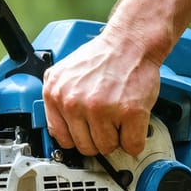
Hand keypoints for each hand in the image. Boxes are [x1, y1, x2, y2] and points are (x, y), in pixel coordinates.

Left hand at [42, 30, 161, 156]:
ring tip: (119, 117)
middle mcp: (73, 103)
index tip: (85, 135)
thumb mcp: (65, 75)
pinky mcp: (128, 112)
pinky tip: (132, 123)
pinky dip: (135, 140)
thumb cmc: (102, 58)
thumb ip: (58, 99)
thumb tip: (61, 129)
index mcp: (55, 94)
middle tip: (107, 121)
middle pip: (85, 146)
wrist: (129, 43)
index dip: (76, 137)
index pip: (60, 137)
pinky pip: (131, 146)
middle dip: (98, 138)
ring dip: (117, 138)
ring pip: (107, 147)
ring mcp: (100, 109)